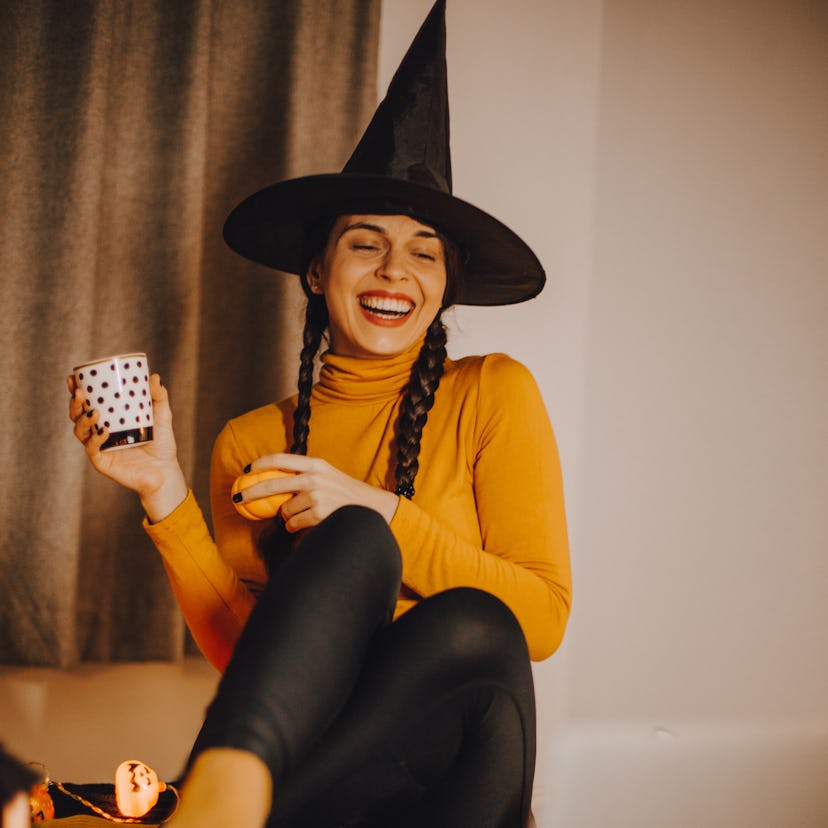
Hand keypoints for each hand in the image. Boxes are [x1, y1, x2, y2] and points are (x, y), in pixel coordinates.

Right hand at [68, 373, 187, 521]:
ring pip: (80, 431)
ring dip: (82, 420)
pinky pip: (92, 449)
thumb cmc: (162, 444)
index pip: (88, 402)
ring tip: (94, 412)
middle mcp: (100, 432)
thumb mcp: (162, 417)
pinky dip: (95, 439)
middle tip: (79, 392)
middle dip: (74, 403)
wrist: (165, 472)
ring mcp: (100, 447)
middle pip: (78, 415)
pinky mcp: (102, 462)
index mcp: (110, 419)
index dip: (77, 390)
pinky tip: (103, 432)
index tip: (74, 377)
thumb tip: (154, 377)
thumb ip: (159, 397)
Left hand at [238, 453, 398, 531]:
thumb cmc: (345, 494)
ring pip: (283, 510)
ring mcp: (316, 496)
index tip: (246, 471)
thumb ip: (304, 476)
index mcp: (315, 464)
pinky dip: (294, 526)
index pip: (280, 459)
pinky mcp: (318, 514)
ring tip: (301, 515)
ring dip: (286, 516)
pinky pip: (292, 523)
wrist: (371, 509)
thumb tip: (273, 483)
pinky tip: (305, 524)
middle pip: (272, 484)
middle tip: (238, 498)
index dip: (259, 464)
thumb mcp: (327, 476)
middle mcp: (314, 477)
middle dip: (251, 492)